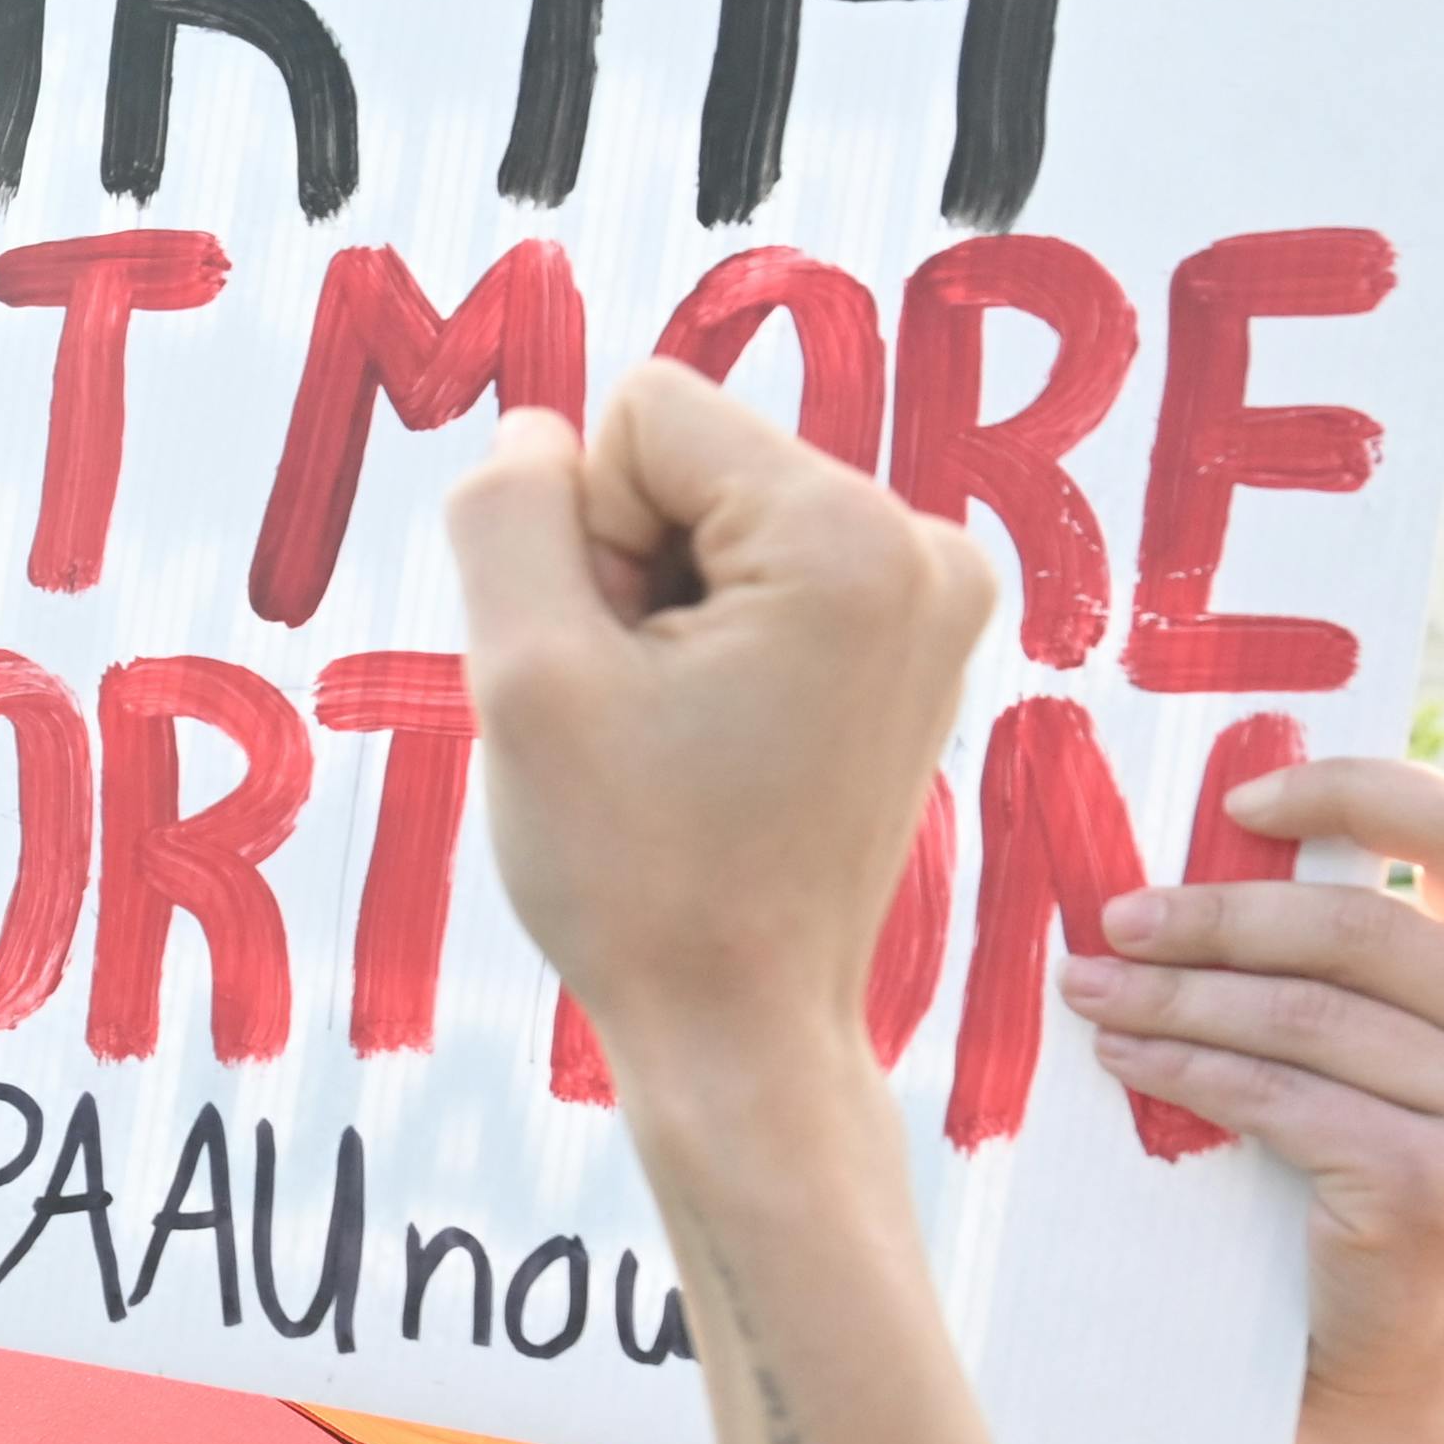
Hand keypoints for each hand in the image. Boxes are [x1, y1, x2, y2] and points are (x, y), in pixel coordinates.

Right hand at [439, 364, 997, 1098]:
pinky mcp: (920, 638)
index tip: (623, 671)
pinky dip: (719, 642)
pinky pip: (768, 570)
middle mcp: (924, 543)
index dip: (586, 537)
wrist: (743, 1031)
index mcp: (849, 535)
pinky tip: (722, 740)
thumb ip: (507, 513)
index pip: (642, 413)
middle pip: (690, 461)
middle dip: (633, 573)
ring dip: (669, 614)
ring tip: (686, 738)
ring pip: (720, 517)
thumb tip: (538, 434)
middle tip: (649, 720)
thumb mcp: (522, 678)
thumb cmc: (640, 878)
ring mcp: (936, 593)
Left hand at [1062, 756, 1443, 1422]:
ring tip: (1091, 987)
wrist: (1387, 1364)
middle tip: (1114, 917)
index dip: (1350, 791)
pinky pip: (1277, 1093)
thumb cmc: (1369, 1190)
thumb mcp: (1399, 1058)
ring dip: (1176, 993)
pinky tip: (1126, 1056)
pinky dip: (1183, 1066)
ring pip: (1303, 1012)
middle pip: (1357, 925)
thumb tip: (1207, 846)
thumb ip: (1361, 964)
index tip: (1236, 800)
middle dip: (1215, 915)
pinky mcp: (1436, 1180)